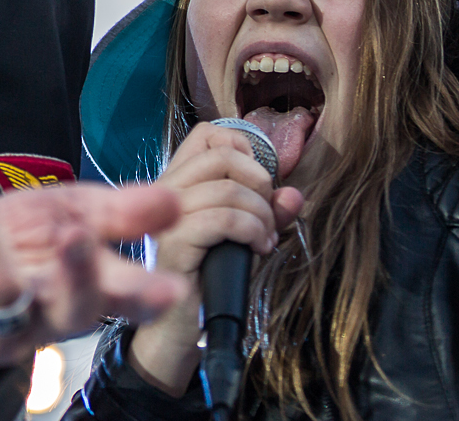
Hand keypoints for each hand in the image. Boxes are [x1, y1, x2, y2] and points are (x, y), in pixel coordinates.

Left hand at [0, 152, 183, 373]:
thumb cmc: (16, 248)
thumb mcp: (69, 218)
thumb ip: (116, 212)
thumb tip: (174, 201)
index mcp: (82, 289)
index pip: (122, 297)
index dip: (147, 295)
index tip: (173, 288)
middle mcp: (46, 313)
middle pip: (70, 308)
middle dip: (79, 278)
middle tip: (79, 236)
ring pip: (1, 292)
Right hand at [125, 124, 303, 396]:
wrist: (185, 325)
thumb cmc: (214, 276)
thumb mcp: (249, 236)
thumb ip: (269, 211)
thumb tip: (293, 193)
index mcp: (180, 181)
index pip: (206, 133)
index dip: (241, 146)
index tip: (259, 181)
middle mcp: (166, 191)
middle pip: (219, 154)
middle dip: (259, 180)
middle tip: (267, 214)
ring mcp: (166, 217)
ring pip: (224, 188)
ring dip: (260, 213)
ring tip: (265, 238)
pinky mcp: (174, 243)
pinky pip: (221, 219)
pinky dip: (251, 230)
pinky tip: (258, 248)